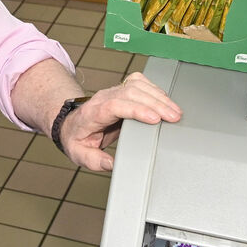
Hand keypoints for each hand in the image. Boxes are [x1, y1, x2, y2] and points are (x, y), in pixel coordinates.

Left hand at [59, 72, 180, 171]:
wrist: (71, 123)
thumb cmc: (76, 137)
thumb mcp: (79, 154)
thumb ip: (94, 160)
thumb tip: (111, 164)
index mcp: (93, 113)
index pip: (114, 105)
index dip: (136, 109)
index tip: (154, 118)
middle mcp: (103, 98)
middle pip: (130, 92)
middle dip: (155, 103)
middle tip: (173, 117)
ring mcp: (112, 91)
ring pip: (137, 85)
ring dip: (158, 96)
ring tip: (175, 111)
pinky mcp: (121, 89)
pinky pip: (139, 82)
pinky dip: (154, 89)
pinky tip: (165, 99)